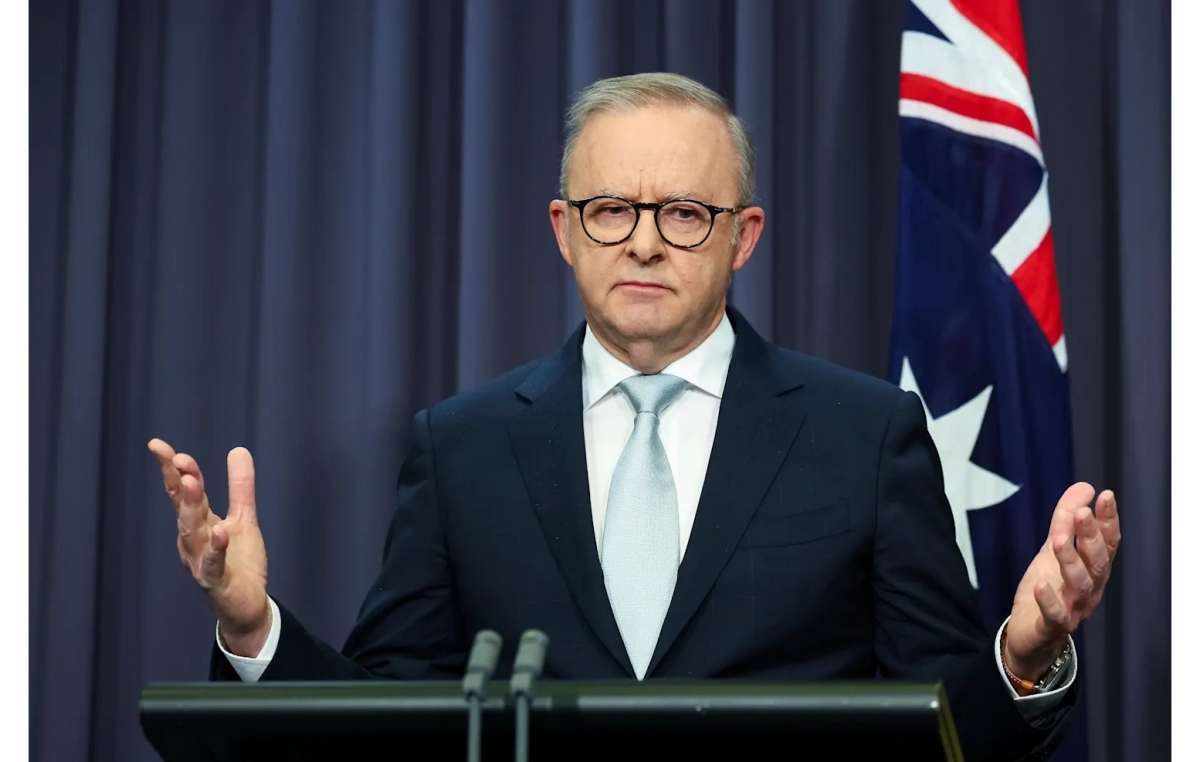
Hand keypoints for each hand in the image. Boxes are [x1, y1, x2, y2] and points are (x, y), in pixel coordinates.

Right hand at [149, 438, 270, 656]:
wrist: (246, 605)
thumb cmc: (239, 561)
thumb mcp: (244, 518)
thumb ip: (240, 487)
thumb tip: (238, 449)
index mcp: (197, 523)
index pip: (180, 492)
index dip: (171, 469)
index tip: (159, 445)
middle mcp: (192, 540)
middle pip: (183, 508)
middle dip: (181, 483)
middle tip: (178, 458)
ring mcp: (200, 561)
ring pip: (193, 532)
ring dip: (191, 508)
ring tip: (193, 483)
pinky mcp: (216, 581)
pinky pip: (213, 563)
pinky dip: (215, 547)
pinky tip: (220, 531)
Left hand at [1004, 483, 1120, 681]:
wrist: (1029, 636)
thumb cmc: (1048, 589)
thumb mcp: (1053, 551)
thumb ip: (1064, 521)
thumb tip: (1084, 486)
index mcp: (1093, 570)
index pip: (1107, 543)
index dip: (1108, 521)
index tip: (1105, 495)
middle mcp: (1089, 589)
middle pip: (1097, 562)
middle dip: (1091, 537)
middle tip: (1082, 513)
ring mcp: (1073, 609)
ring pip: (1079, 585)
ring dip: (1070, 561)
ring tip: (1058, 540)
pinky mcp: (1051, 627)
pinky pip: (1055, 616)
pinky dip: (1049, 601)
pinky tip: (1039, 584)